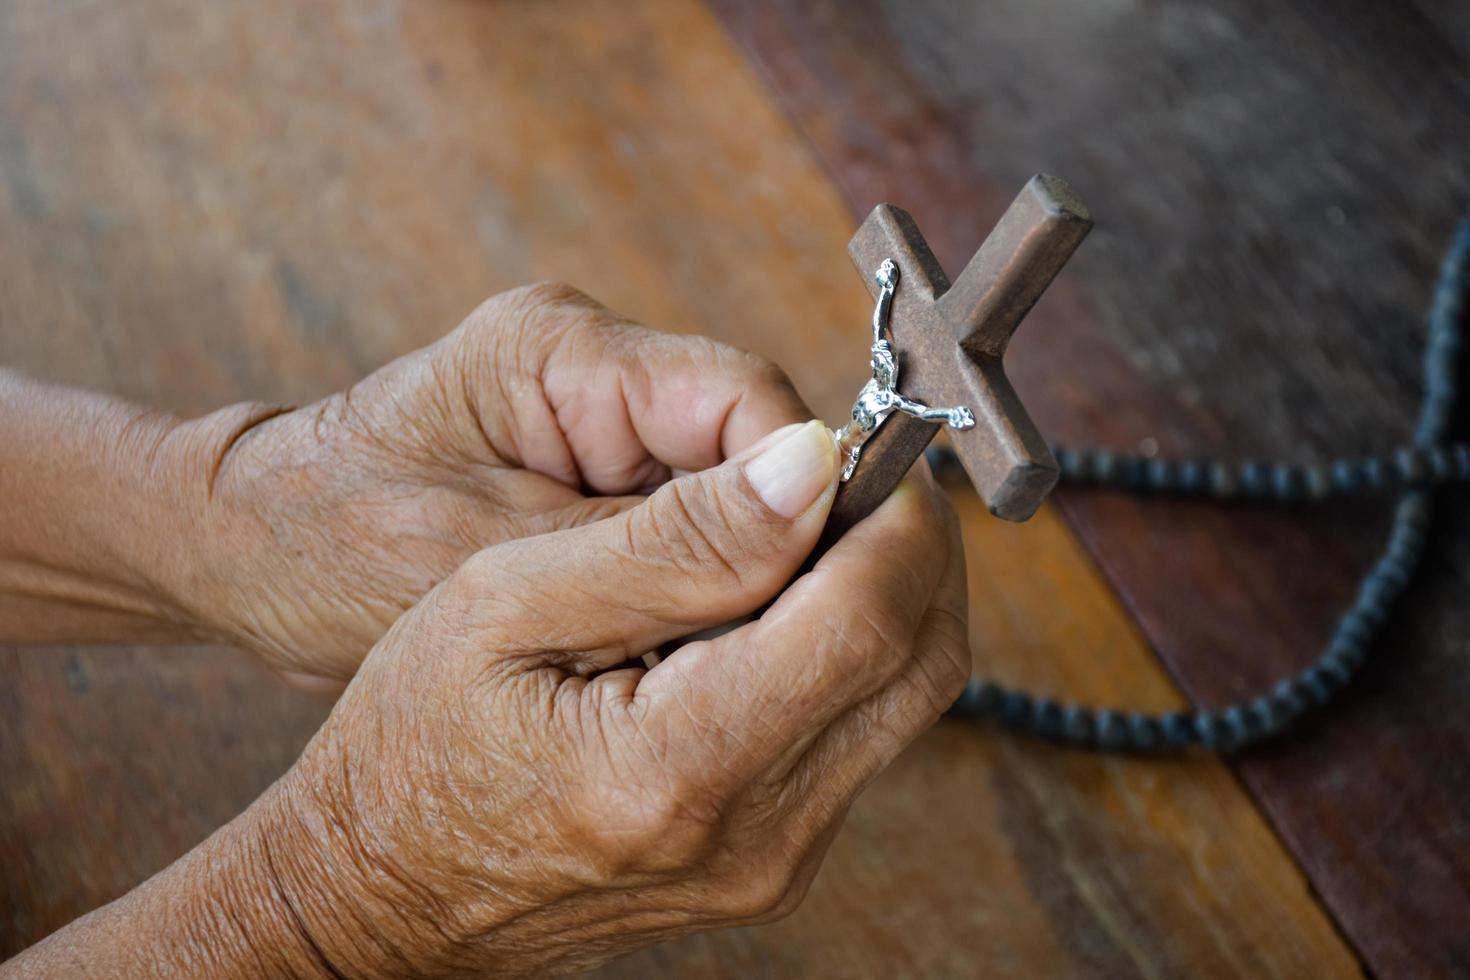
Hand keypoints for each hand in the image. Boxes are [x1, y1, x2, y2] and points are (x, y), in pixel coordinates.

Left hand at [169, 283, 810, 682]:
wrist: (243, 560)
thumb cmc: (327, 548)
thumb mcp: (487, 560)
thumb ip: (650, 541)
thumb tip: (811, 504)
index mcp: (560, 351)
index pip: (746, 400)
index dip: (804, 495)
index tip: (824, 594)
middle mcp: (593, 368)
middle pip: (752, 448)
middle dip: (771, 548)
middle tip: (764, 652)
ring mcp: (596, 419)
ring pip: (732, 498)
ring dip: (732, 577)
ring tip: (704, 664)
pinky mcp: (592, 472)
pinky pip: (686, 529)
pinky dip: (694, 591)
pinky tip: (673, 653)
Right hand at [250, 422, 968, 976]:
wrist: (383, 894)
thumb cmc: (415, 745)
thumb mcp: (507, 602)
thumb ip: (671, 538)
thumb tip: (808, 464)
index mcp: (682, 764)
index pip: (870, 614)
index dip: (892, 509)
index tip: (861, 444)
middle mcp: (757, 835)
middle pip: (923, 657)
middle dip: (913, 543)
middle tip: (850, 472)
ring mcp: (775, 863)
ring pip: (909, 697)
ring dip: (888, 592)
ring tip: (808, 528)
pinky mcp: (775, 862)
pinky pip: (865, 734)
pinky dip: (852, 650)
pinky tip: (782, 605)